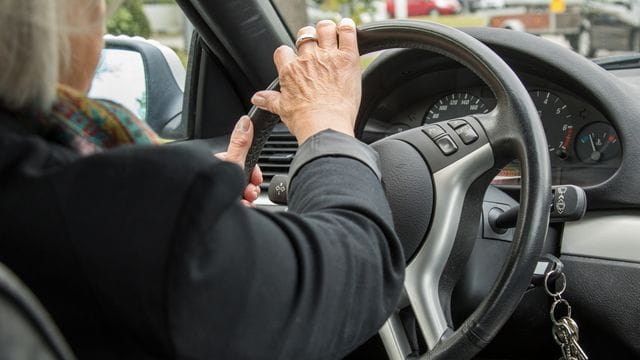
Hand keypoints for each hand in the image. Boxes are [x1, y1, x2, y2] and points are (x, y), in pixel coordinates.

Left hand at [215, 116, 262, 206]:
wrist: (209, 217)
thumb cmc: (217, 190)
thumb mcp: (233, 163)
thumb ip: (240, 143)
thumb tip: (244, 122)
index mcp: (215, 165)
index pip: (239, 161)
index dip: (251, 169)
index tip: (256, 176)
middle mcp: (215, 178)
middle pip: (241, 178)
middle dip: (250, 185)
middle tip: (250, 191)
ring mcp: (217, 194)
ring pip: (240, 192)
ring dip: (248, 197)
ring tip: (246, 201)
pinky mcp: (221, 207)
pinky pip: (237, 205)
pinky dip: (243, 207)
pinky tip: (243, 208)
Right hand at [250, 18, 360, 143]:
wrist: (325, 125)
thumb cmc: (304, 120)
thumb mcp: (282, 110)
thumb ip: (270, 100)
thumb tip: (257, 98)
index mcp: (290, 70)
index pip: (283, 50)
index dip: (288, 54)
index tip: (294, 59)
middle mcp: (307, 59)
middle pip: (305, 35)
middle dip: (309, 38)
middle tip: (315, 47)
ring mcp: (327, 56)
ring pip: (324, 29)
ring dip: (327, 30)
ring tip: (331, 36)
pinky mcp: (347, 58)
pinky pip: (347, 33)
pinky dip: (347, 27)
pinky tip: (346, 29)